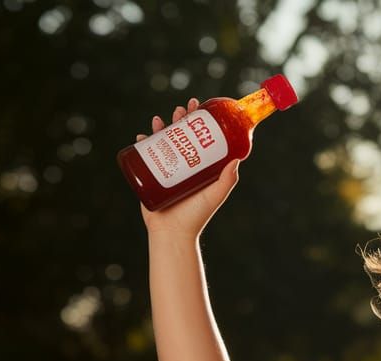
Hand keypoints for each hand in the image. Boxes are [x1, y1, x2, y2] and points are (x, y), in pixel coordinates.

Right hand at [135, 97, 241, 236]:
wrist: (172, 233)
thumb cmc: (196, 217)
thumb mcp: (215, 196)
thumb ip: (227, 180)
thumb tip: (237, 158)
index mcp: (199, 168)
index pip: (200, 138)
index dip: (198, 122)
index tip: (199, 107)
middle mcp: (184, 166)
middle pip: (181, 135)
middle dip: (179, 119)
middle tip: (180, 110)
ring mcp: (167, 169)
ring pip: (163, 141)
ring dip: (161, 126)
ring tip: (161, 119)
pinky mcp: (151, 176)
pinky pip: (145, 155)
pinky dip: (143, 143)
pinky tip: (143, 135)